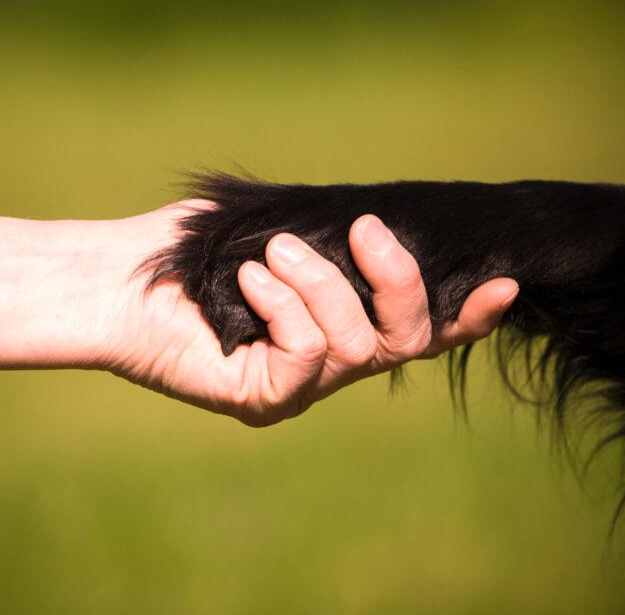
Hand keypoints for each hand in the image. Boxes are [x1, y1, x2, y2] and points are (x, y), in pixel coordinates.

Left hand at [107, 202, 518, 426]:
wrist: (119, 279)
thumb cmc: (192, 249)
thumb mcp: (277, 227)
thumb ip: (333, 235)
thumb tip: (387, 222)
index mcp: (336, 323)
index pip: (416, 329)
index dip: (466, 315)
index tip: (505, 284)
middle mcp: (327, 363)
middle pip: (407, 340)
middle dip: (399, 279)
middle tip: (366, 229)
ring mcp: (298, 388)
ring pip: (357, 342)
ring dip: (321, 282)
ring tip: (275, 249)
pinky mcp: (264, 402)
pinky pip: (308, 355)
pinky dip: (286, 306)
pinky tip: (251, 280)